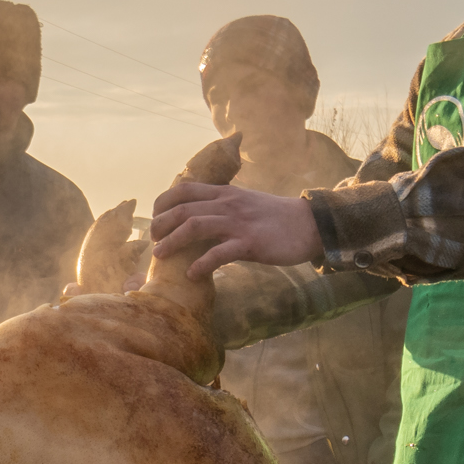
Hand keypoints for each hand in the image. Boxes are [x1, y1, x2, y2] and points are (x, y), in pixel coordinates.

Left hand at [150, 182, 321, 277]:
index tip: (155, 219)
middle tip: (153, 241)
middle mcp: (228, 204)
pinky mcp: (250, 244)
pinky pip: (219, 254)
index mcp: (224, 193)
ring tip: (160, 255)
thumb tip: (196, 215)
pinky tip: (191, 274)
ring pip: (195, 226)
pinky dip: (201, 264)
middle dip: (161, 225)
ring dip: (172, 242)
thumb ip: (221, 205)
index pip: (183, 189)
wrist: (311, 223)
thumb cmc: (275, 217)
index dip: (162, 203)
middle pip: (182, 209)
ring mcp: (238, 223)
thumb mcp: (244, 202)